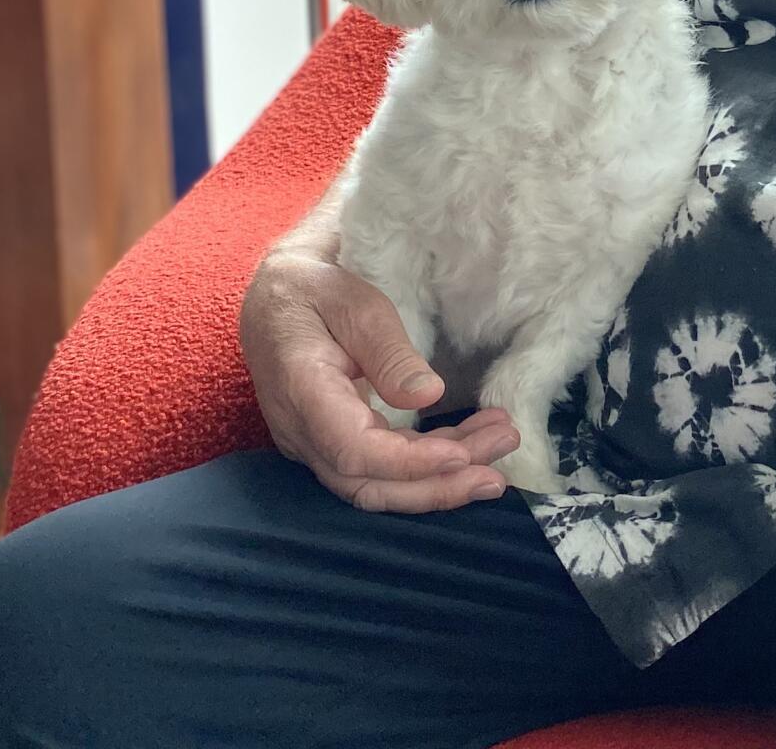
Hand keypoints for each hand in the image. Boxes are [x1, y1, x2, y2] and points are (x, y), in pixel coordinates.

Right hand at [238, 250, 519, 512]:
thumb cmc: (316, 289)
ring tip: (497, 454)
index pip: (353, 451)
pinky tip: (470, 447)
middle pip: (368, 483)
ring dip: (439, 479)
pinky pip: (379, 469)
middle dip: (437, 486)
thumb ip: (388, 351)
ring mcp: (314, 443)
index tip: (462, 455)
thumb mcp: (355, 303)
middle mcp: (302, 432)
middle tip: (497, 475)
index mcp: (301, 392)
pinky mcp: (333, 442)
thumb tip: (429, 396)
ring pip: (377, 484)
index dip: (409, 463)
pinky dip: (426, 465)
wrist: (277, 297)